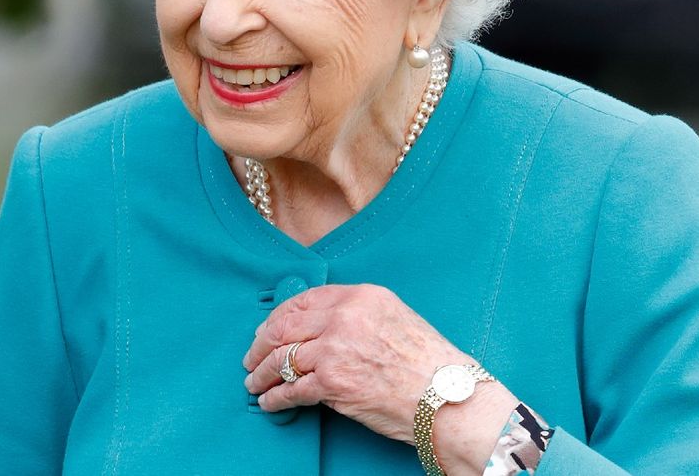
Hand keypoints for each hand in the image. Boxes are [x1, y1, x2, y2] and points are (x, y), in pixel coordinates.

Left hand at [242, 283, 517, 475]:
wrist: (447, 396)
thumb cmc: (429, 362)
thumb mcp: (394, 317)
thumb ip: (357, 314)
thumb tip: (321, 325)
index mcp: (359, 296)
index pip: (303, 300)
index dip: (278, 317)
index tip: (267, 329)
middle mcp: (343, 317)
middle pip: (283, 327)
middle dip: (260, 345)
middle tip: (252, 358)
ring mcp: (334, 350)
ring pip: (281, 359)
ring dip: (262, 374)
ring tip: (255, 382)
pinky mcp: (332, 383)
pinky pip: (290, 390)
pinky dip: (275, 398)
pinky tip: (269, 401)